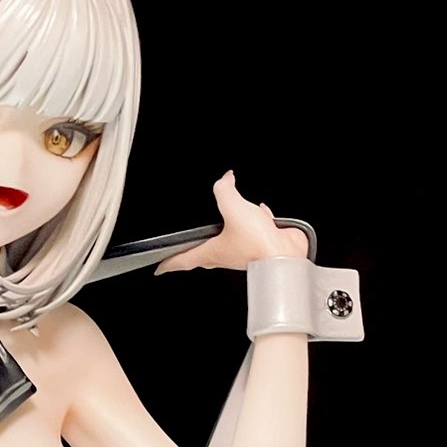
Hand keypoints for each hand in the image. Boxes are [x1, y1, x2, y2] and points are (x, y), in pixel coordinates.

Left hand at [155, 172, 309, 272]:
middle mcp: (226, 255)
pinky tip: (260, 211)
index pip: (182, 260)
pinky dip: (257, 219)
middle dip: (194, 250)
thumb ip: (224, 191)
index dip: (169, 263)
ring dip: (226, 231)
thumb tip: (225, 178)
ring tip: (222, 223)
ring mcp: (243, 251)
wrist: (286, 255)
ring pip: (229, 241)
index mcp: (211, 252)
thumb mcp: (233, 208)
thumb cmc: (258, 243)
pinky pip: (256, 230)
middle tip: (187, 248)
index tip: (160, 268)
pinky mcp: (262, 245)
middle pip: (204, 253)